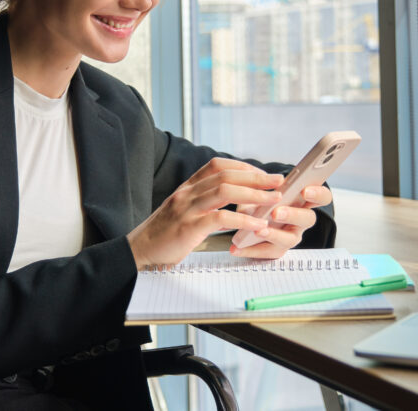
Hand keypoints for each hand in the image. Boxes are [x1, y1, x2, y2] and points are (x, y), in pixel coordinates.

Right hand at [126, 158, 284, 269]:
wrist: (139, 251)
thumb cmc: (163, 235)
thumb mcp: (182, 210)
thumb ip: (201, 202)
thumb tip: (229, 199)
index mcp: (187, 187)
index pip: (217, 165)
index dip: (242, 166)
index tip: (262, 173)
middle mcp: (187, 193)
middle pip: (226, 175)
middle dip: (256, 177)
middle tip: (278, 181)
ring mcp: (186, 208)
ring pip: (225, 191)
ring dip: (255, 194)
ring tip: (274, 200)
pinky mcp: (188, 227)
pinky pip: (221, 218)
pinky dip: (243, 219)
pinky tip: (258, 225)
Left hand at [229, 184, 333, 258]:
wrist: (244, 217)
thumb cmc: (259, 200)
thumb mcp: (261, 191)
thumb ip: (263, 188)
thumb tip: (258, 182)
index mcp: (302, 201)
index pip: (322, 196)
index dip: (318, 194)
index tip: (305, 190)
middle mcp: (301, 220)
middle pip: (308, 219)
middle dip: (292, 215)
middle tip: (276, 212)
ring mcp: (290, 236)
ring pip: (290, 239)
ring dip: (274, 235)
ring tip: (258, 231)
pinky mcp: (277, 250)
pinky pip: (267, 251)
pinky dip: (250, 250)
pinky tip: (236, 248)